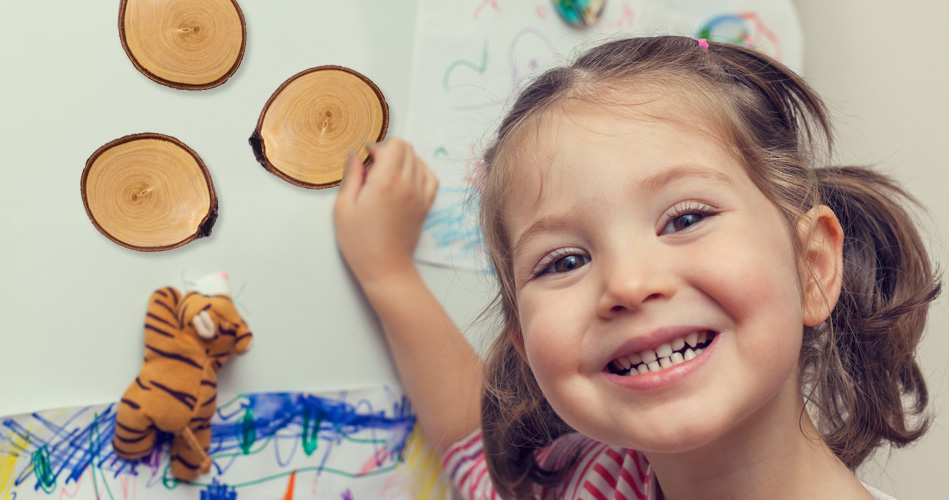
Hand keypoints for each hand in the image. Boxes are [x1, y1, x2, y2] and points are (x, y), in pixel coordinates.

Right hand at [333, 137, 438, 289]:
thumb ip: (351, 175)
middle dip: (388, 150)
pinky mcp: (425, 205)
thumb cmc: (360, 243)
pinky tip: (406, 177)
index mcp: (385, 182)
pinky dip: (419, 170)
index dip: (376, 146)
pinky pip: (430, 177)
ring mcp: (420, 195)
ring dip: (402, 160)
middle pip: (407, 148)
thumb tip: (354, 154)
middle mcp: (407, 185)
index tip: (365, 159)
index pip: (393, 145)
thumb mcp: (343, 207)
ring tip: (386, 175)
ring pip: (418, 160)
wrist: (385, 268)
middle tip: (373, 167)